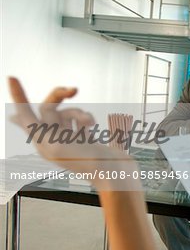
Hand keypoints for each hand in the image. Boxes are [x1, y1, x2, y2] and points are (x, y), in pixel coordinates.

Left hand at [8, 77, 138, 189]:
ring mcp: (69, 138)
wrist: (116, 173)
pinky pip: (80, 119)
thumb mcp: (58, 147)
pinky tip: (92, 126)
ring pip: (67, 112)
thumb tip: (13, 116)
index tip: (12, 77)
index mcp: (43, 144)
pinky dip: (87, 119)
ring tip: (89, 123)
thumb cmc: (88, 164)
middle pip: (49, 108)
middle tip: (74, 90)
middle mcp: (53, 140)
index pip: (25, 115)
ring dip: (79, 113)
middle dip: (60, 97)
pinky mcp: (84, 137)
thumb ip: (38, 128)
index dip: (18, 96)